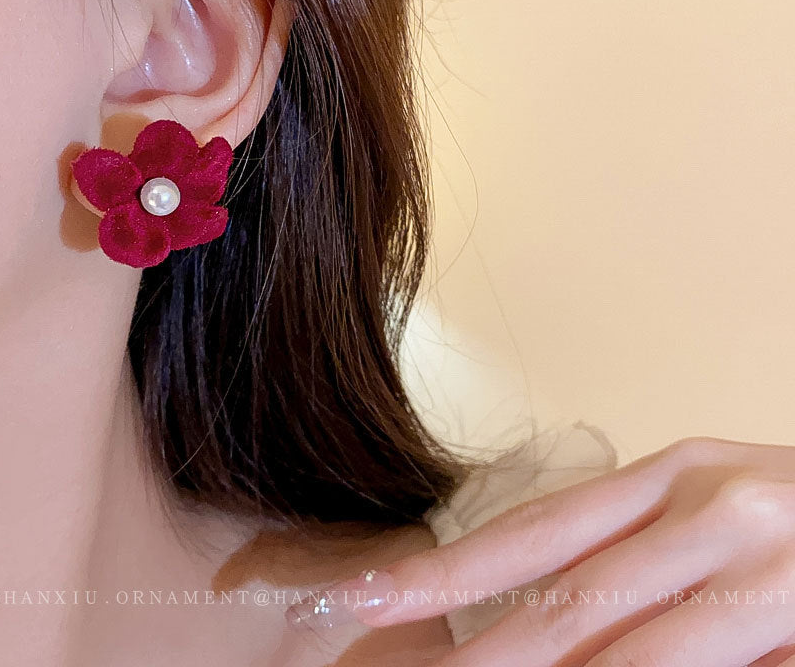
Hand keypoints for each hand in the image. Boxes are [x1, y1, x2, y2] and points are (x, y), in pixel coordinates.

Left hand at [293, 437, 794, 665]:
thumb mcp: (716, 522)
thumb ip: (638, 561)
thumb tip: (541, 620)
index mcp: (674, 476)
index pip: (539, 527)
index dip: (450, 566)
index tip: (370, 594)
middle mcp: (712, 500)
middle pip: (567, 584)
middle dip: (477, 638)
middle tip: (386, 663)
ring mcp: (766, 554)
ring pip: (627, 637)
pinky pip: (701, 658)